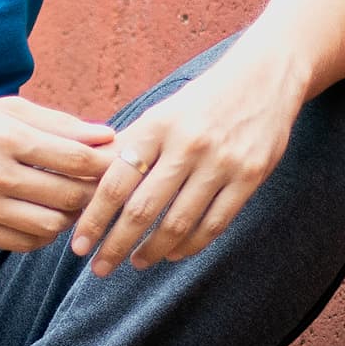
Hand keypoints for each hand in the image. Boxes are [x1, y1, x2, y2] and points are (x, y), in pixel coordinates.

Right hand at [0, 98, 114, 249]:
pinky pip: (25, 243)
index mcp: (5, 135)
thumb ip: (58, 123)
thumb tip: (107, 136)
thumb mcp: (4, 109)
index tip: (117, 162)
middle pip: (69, 195)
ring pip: (52, 225)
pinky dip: (44, 234)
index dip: (104, 163)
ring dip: (71, 216)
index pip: (75, 157)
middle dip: (94, 192)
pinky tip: (44, 215)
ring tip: (71, 201)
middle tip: (101, 186)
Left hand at [70, 54, 302, 274]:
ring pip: (178, 223)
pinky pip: (214, 224)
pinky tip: (173, 253)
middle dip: (115, 245)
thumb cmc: (202, 101)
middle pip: (143, 209)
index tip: (78, 245)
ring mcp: (222, 162)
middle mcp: (187, 144)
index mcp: (157, 125)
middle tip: (99, 268)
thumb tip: (84, 182)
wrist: (266, 77)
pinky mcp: (250, 176)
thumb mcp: (162, 112)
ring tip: (136, 262)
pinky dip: (190, 245)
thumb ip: (128, 146)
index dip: (93, 218)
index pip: (115, 182)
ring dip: (153, 250)